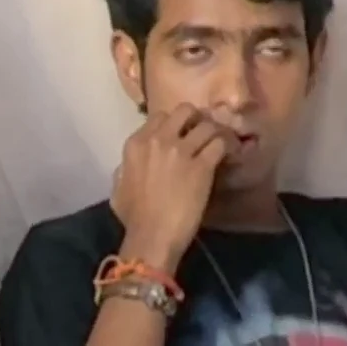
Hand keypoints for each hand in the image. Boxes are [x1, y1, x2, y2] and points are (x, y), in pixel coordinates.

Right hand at [110, 104, 235, 270]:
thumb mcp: (119, 187)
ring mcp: (181, 151)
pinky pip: (220, 144)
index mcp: (136, 144)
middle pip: (184, 111)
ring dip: (214, 133)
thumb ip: (125, 169)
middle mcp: (159, 140)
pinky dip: (226, 147)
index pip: (159, 117)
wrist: (152, 236)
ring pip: (206, 124)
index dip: (173, 125)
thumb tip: (129, 165)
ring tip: (218, 143)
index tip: (180, 135)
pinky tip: (228, 155)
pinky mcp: (203, 165)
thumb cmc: (133, 217)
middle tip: (202, 134)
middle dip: (195, 119)